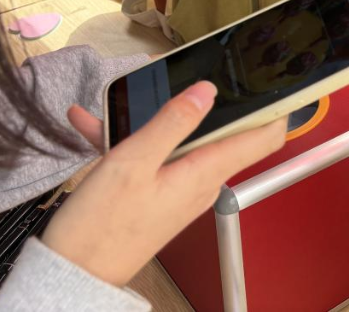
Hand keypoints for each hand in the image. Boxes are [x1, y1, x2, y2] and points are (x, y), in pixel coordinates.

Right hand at [42, 82, 287, 286]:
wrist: (72, 277)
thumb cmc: (100, 228)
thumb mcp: (133, 162)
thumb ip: (173, 122)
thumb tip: (207, 90)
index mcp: (206, 171)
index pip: (265, 137)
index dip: (276, 106)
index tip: (272, 78)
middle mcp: (202, 181)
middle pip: (224, 130)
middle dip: (204, 99)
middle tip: (181, 71)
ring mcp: (182, 187)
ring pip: (184, 139)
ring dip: (159, 117)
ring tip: (125, 96)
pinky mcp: (161, 193)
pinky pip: (157, 156)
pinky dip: (134, 139)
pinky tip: (99, 125)